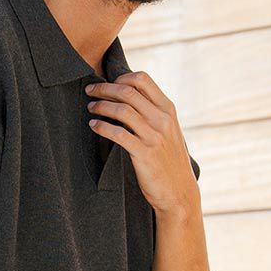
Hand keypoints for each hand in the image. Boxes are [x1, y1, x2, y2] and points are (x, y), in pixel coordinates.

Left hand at [85, 72, 197, 215]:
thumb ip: (154, 114)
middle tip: (90, 90)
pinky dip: (102, 127)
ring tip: (90, 108)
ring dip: (101, 106)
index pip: (143, 80)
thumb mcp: (169, 132)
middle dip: (105, 88)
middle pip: (128, 92)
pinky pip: (118, 133)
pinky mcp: (144, 153)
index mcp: (168, 109)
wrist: (179, 192)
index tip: (107, 84)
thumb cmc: (170, 162)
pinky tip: (93, 126)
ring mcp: (154, 136)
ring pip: (122, 110)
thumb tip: (130, 99)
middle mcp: (162, 119)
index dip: (120, 77)